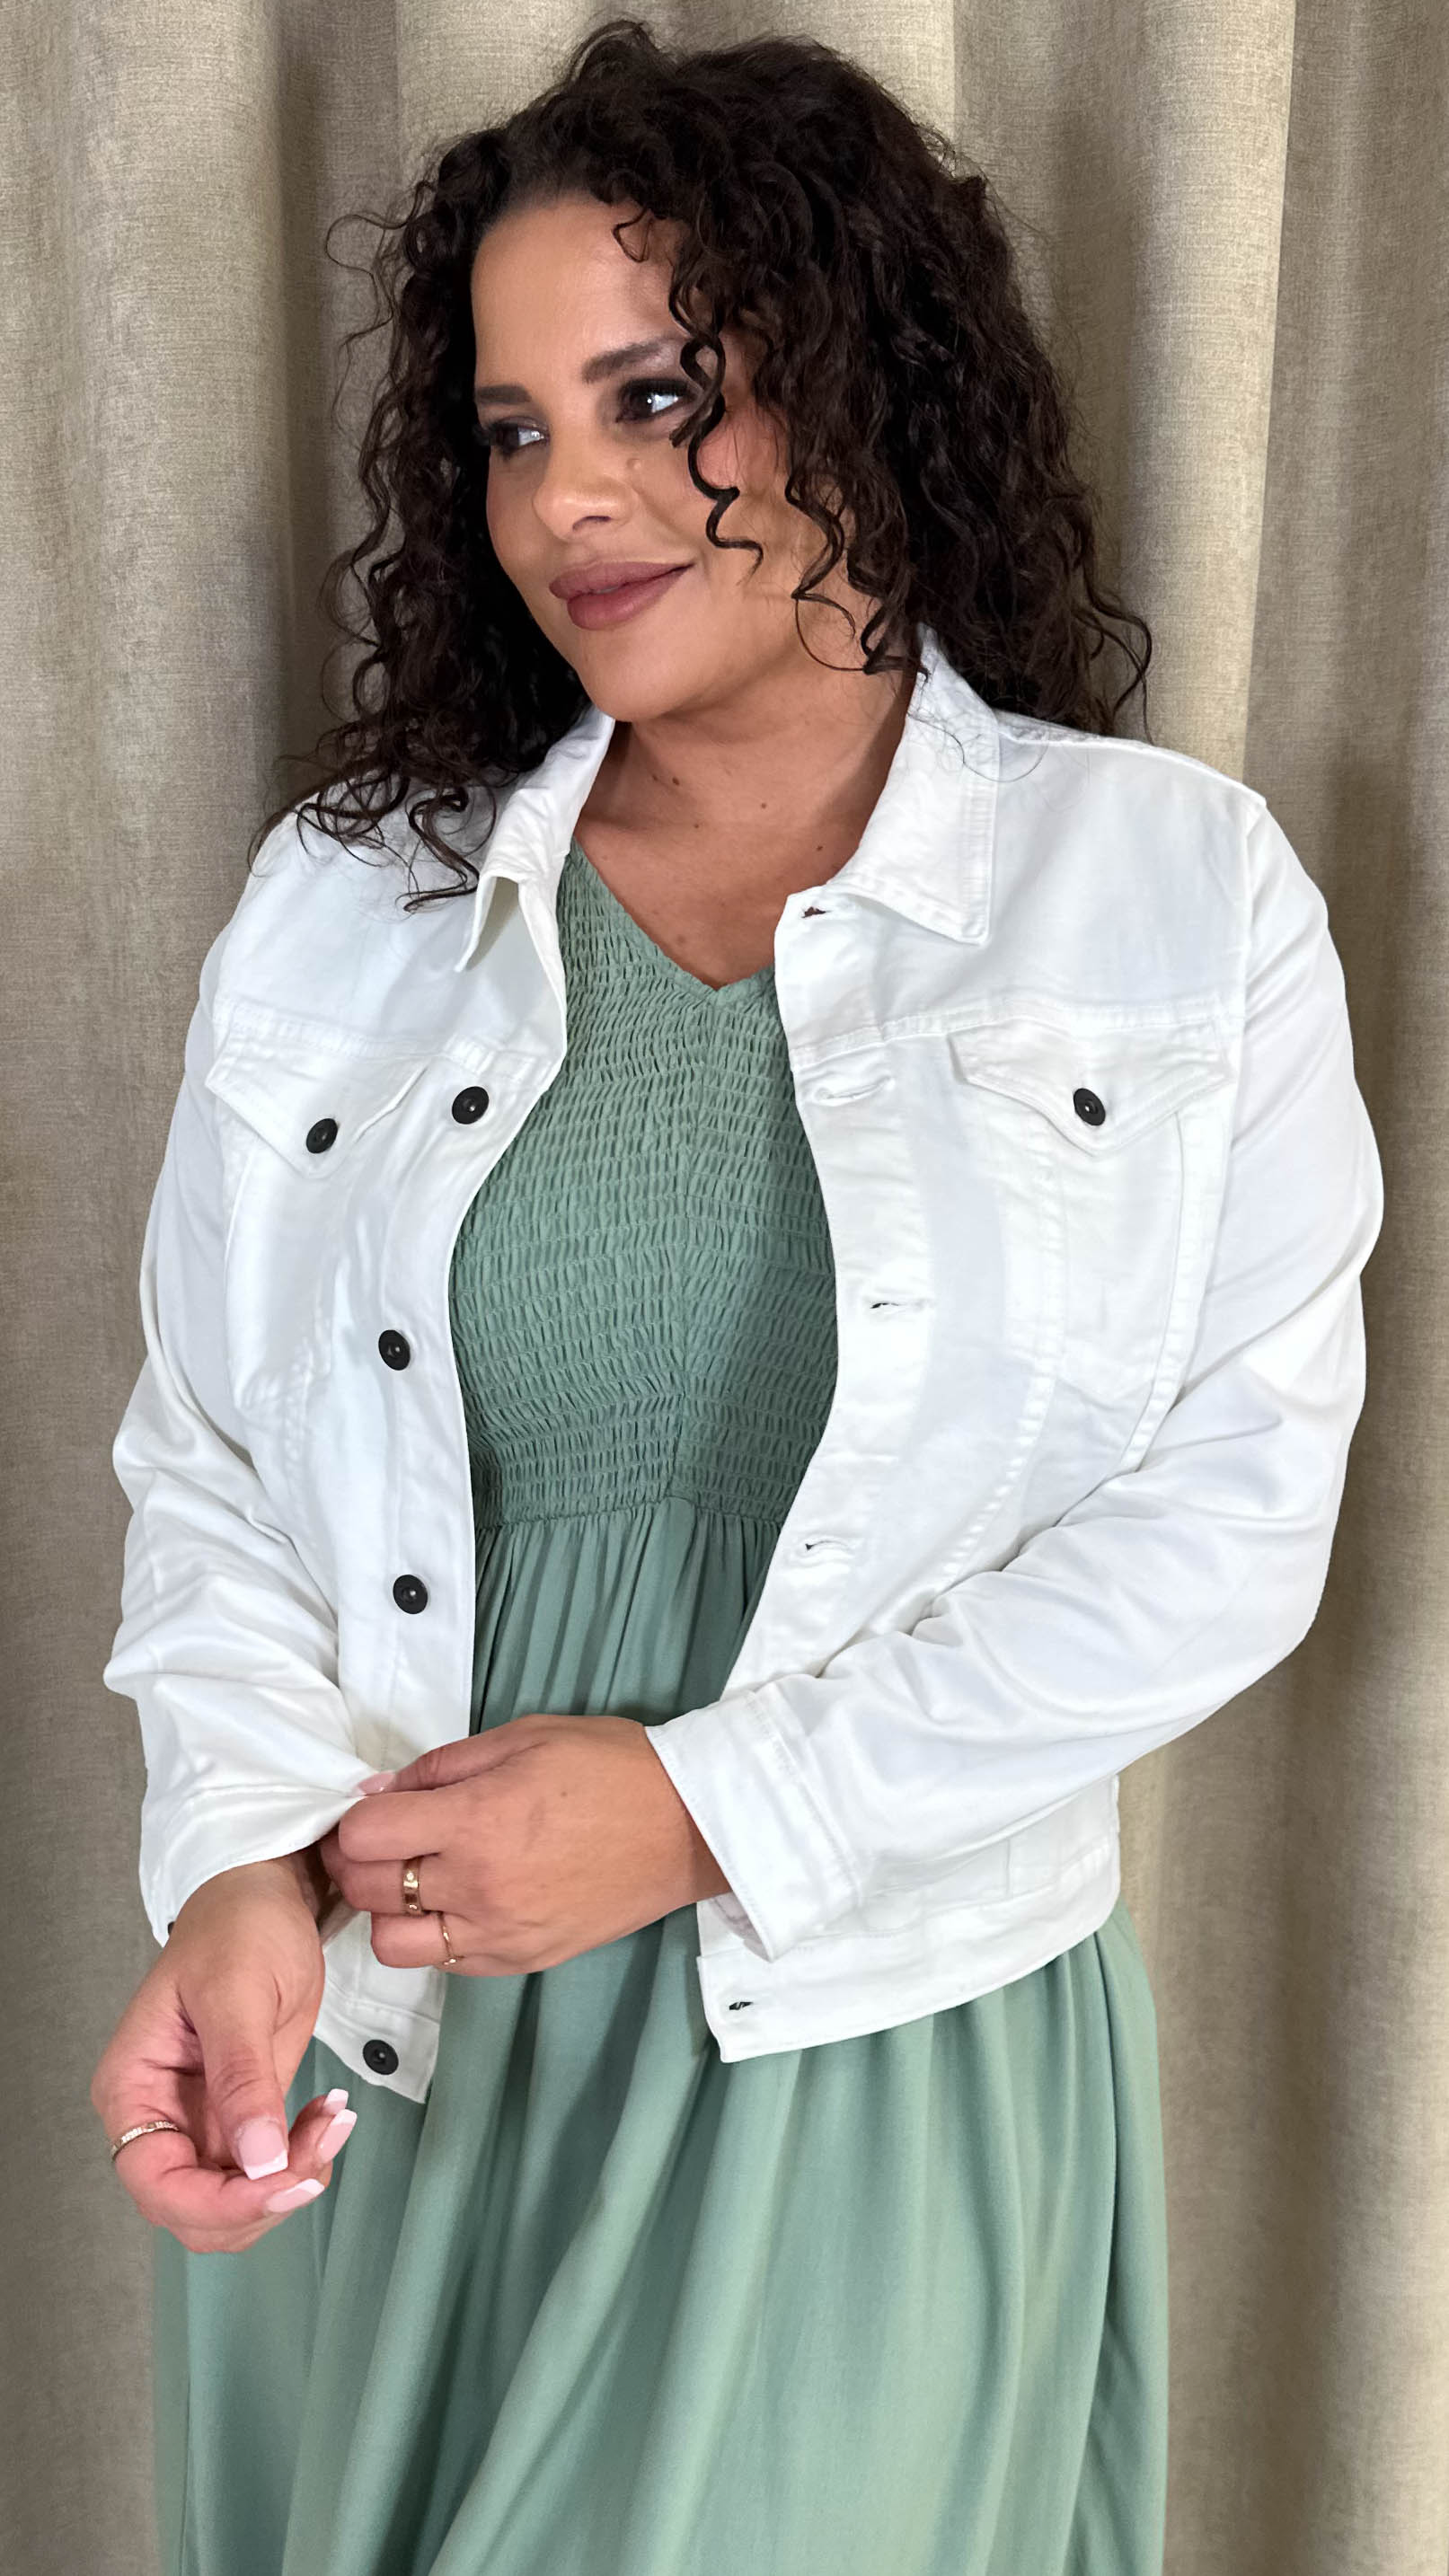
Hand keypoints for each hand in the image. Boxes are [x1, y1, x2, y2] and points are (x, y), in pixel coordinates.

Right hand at [91, 1857, 357, 2252]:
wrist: (266, 1896)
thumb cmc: (238, 1927)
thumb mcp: (239, 1993)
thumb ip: (242, 2078)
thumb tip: (258, 2163)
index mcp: (133, 2088)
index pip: (156, 2184)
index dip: (217, 2204)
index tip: (283, 2184)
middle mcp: (158, 2116)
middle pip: (195, 2211)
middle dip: (262, 2197)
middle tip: (322, 2144)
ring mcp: (200, 2121)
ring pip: (237, 2201)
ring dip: (291, 2180)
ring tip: (334, 2120)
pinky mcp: (241, 2116)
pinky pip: (267, 2171)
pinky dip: (304, 2159)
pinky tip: (330, 2115)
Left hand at [317, 1713, 730, 1976]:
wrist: (688, 1826)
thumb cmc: (610, 1767)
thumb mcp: (522, 1737)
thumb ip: (441, 1766)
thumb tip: (377, 1791)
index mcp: (477, 1819)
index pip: (365, 1836)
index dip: (355, 1820)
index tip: (373, 1810)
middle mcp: (479, 1885)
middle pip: (368, 1890)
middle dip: (360, 1862)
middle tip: (383, 1841)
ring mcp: (499, 1932)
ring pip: (393, 1944)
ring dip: (390, 1911)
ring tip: (418, 1880)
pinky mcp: (520, 1961)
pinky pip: (443, 1965)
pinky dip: (434, 1937)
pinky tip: (457, 1904)